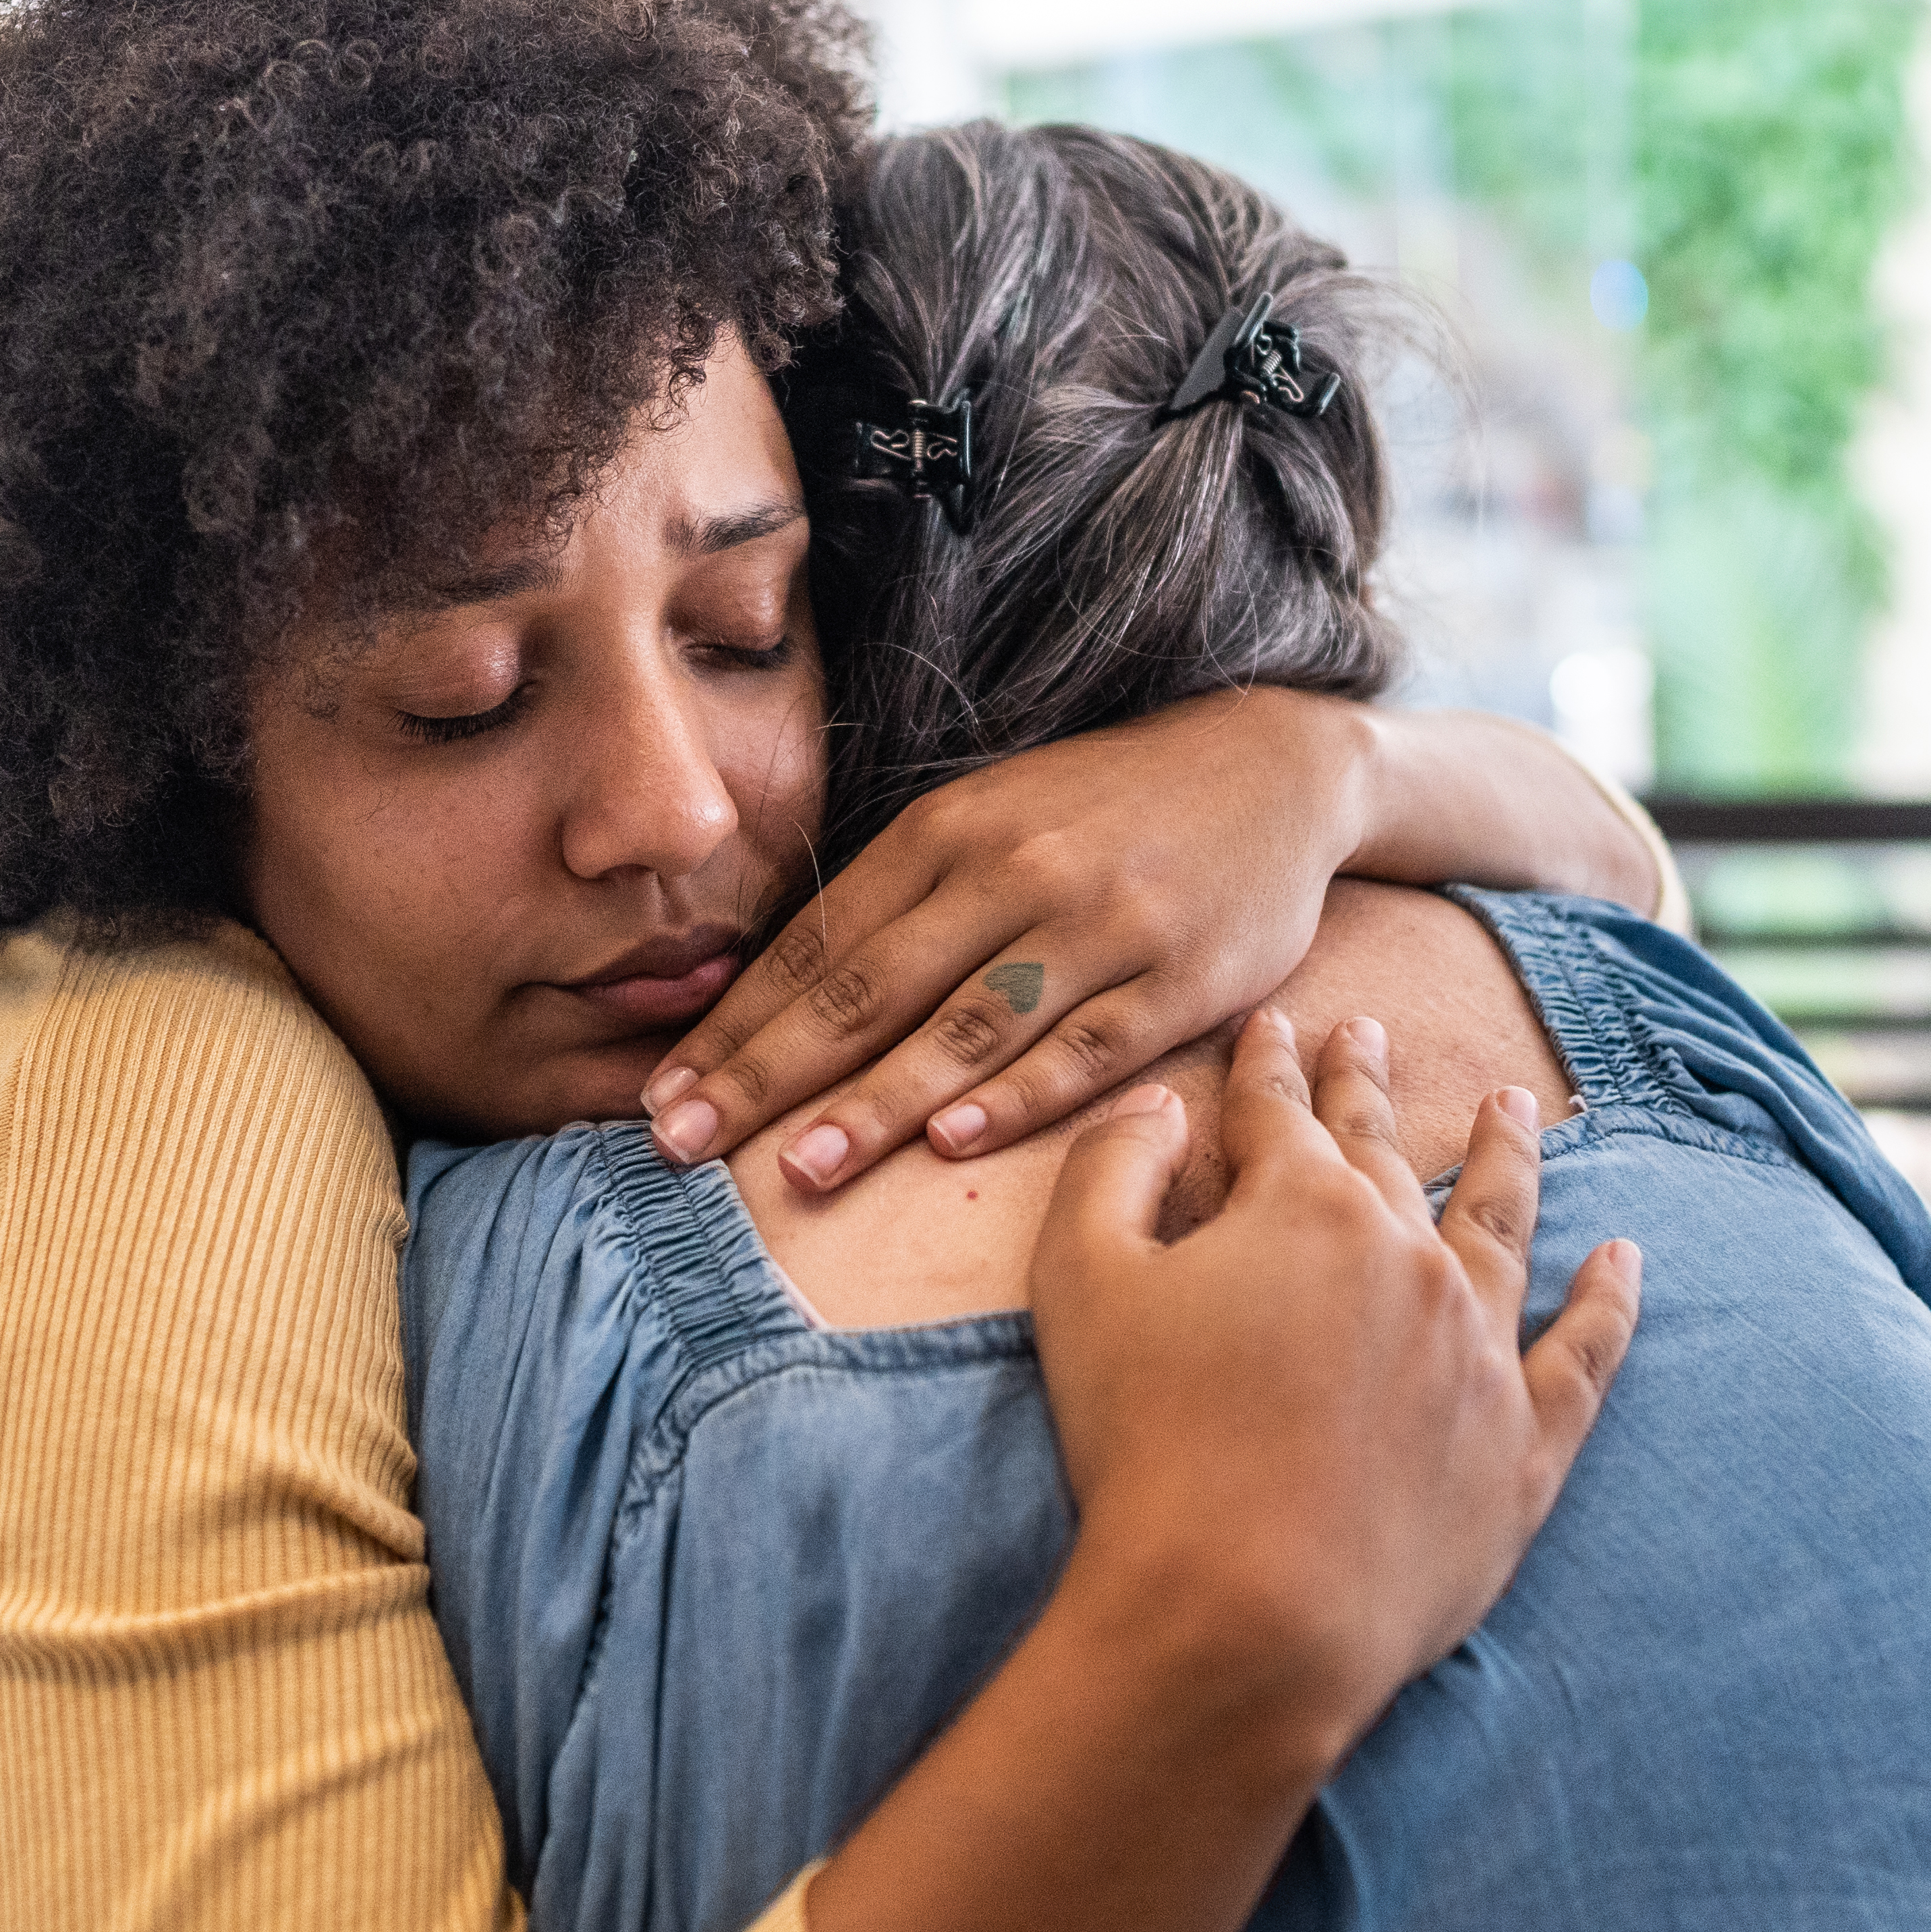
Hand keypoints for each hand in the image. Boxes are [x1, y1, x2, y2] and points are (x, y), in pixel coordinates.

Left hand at [650, 688, 1373, 1183]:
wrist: (1271, 765)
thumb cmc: (1101, 809)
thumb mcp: (989, 818)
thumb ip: (898, 901)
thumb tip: (780, 997)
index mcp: (948, 833)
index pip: (818, 946)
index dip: (734, 1025)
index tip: (658, 1094)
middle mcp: (1012, 874)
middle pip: (869, 991)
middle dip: (766, 1073)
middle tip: (681, 1144)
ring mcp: (1099, 926)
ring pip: (967, 1027)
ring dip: (875, 1102)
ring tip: (796, 1166)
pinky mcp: (1179, 977)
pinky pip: (1084, 1046)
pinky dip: (1017, 1095)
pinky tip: (952, 1141)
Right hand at [1025, 1011, 1640, 1761]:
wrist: (1247, 1610)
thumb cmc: (1146, 1446)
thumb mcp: (1081, 1285)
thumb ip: (1113, 1172)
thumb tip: (1160, 1108)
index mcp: (1304, 1209)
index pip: (1281, 1110)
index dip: (1268, 1065)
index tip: (1273, 1025)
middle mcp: (1409, 1257)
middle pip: (1389, 1150)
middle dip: (1369, 1084)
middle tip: (1370, 1031)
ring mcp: (1480, 1348)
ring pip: (1503, 1224)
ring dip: (1508, 1154)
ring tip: (1514, 1104)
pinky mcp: (1524, 1443)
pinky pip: (1584, 1354)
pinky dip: (1608, 1301)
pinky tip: (1622, 1259)